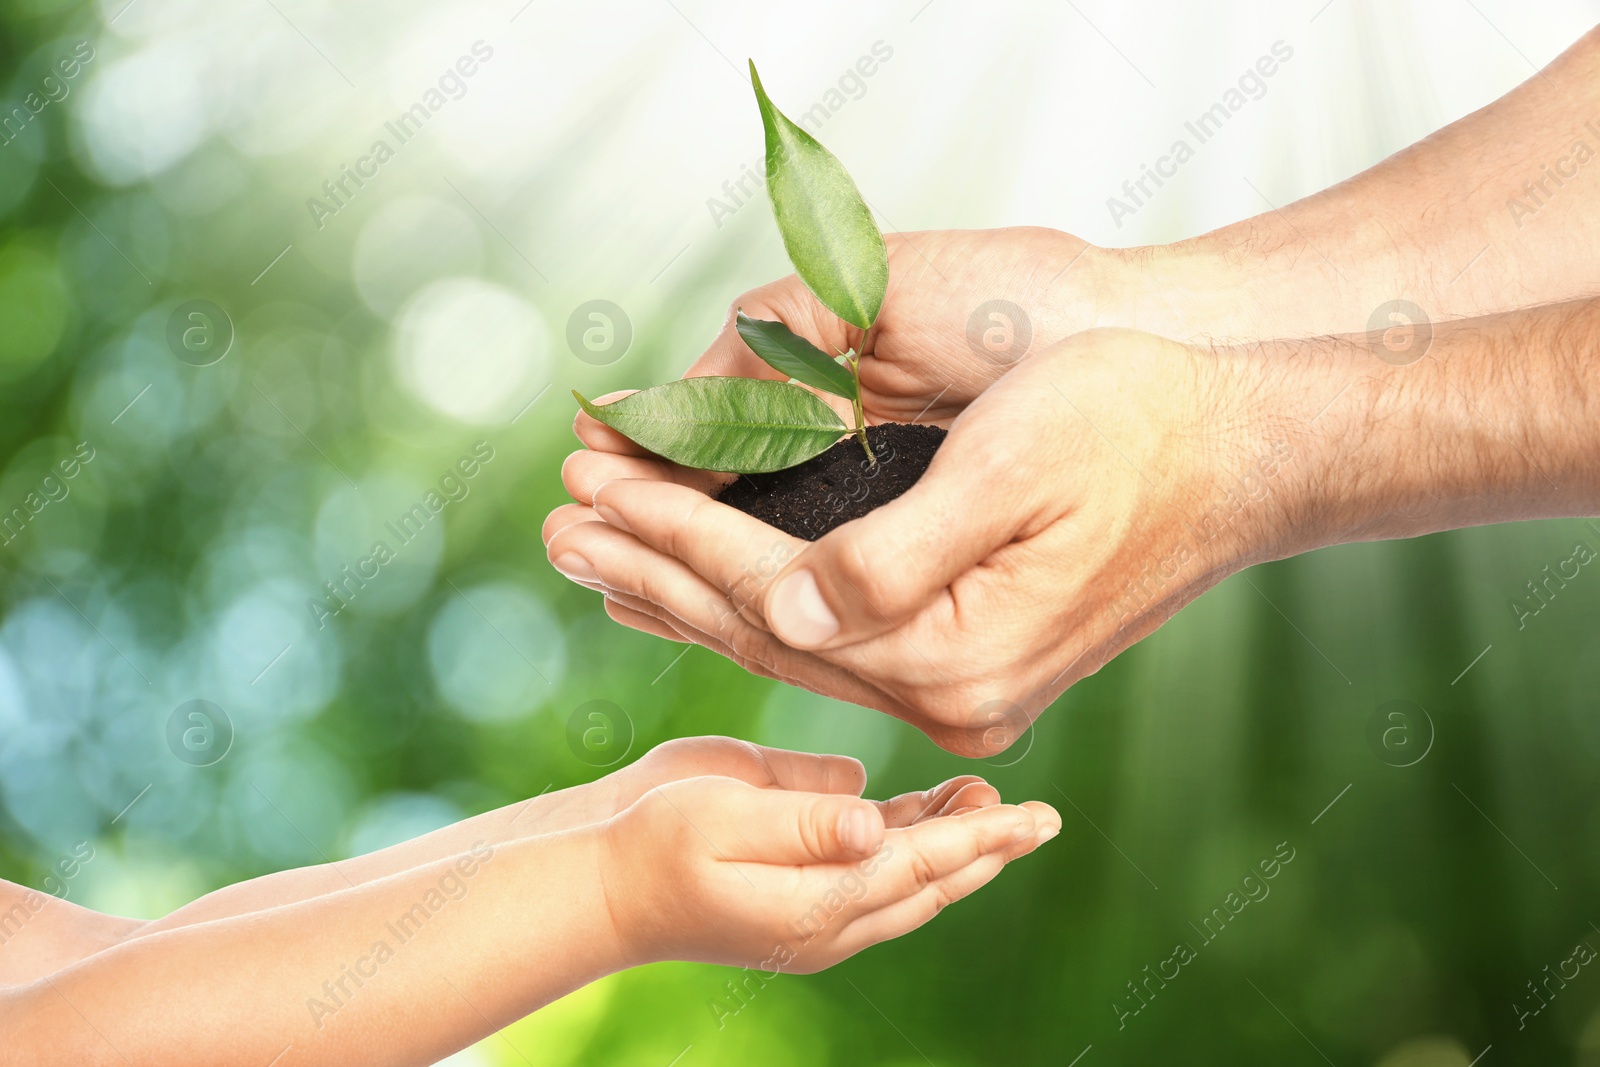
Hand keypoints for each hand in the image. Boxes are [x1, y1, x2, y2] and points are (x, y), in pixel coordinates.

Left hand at [548, 328, 1311, 752]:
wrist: (1245, 453)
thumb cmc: (1139, 428)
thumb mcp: (1014, 467)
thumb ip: (886, 554)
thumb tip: (777, 604)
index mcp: (954, 653)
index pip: (770, 594)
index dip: (675, 530)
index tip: (592, 479)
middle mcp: (952, 694)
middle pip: (765, 632)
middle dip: (656, 566)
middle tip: (556, 520)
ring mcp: (962, 690)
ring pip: (791, 642)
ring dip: (691, 589)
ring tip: (600, 552)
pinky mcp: (970, 664)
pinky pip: (832, 639)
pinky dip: (758, 602)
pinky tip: (706, 584)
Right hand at [598, 773, 1058, 971]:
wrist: (604, 887)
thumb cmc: (652, 842)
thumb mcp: (717, 815)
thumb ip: (799, 817)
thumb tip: (871, 819)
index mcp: (815, 901)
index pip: (920, 865)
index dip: (980, 838)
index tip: (1034, 818)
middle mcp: (828, 921)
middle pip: (929, 883)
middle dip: (986, 849)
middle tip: (1041, 819)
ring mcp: (816, 919)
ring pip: (908, 886)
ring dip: (953, 848)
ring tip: (992, 807)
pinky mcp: (800, 903)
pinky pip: (874, 878)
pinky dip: (910, 848)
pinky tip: (926, 816)